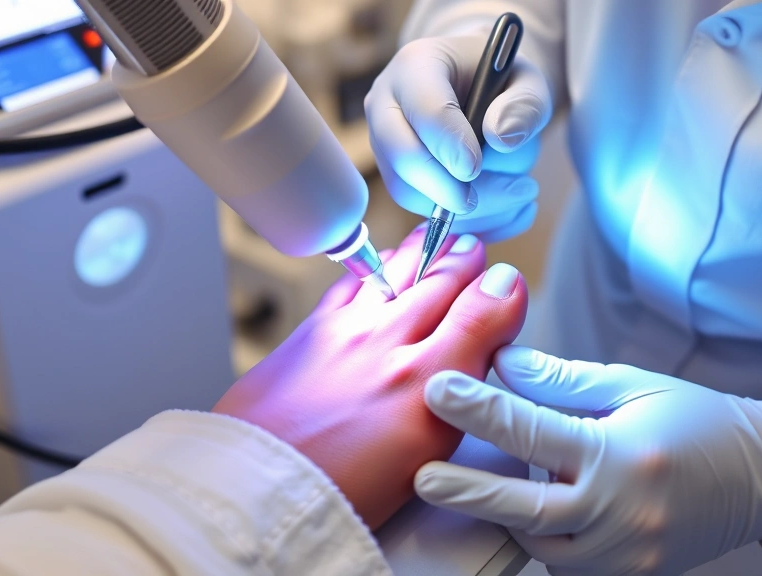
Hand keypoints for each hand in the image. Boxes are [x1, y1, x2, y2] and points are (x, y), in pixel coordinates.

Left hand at [213, 228, 528, 529]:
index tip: (505, 283)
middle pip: (436, 284)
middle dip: (459, 261)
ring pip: (391, 276)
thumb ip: (463, 392)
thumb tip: (482, 350)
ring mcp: (343, 334)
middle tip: (472, 247)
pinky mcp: (306, 336)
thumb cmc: (339, 490)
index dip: (499, 291)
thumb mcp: (425, 450)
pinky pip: (345, 287)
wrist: (257, 489)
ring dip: (416, 254)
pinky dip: (365, 272)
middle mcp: (387, 345)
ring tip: (431, 239)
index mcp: (427, 382)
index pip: (480, 313)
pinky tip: (369, 271)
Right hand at [365, 35, 551, 242]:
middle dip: (448, 189)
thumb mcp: (529, 81)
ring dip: (469, 209)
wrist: (483, 92)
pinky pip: (424, 214)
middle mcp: (388, 107)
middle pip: (403, 158)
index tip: (476, 166)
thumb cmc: (503, 82)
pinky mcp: (399, 180)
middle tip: (502, 194)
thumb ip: (524, 104)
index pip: (425, 112)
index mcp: (416, 67)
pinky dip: (472, 222)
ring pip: (412, 194)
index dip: (450, 145)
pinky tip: (512, 210)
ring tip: (521, 192)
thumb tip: (500, 139)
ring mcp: (387, 148)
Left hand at [414, 346, 761, 574]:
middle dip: (467, 491)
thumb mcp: (631, 386)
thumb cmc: (695, 420)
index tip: (437, 390)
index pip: (533, 429)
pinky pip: (568, 562)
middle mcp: (622, 508)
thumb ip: (562, 381)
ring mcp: (627, 550)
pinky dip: (544, 537)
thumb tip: (501, 363)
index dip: (479, 408)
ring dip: (506, 517)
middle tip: (421, 476)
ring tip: (477, 489)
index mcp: (621, 452)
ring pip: (542, 544)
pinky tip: (531, 512)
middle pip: (526, 507)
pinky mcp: (630, 573)